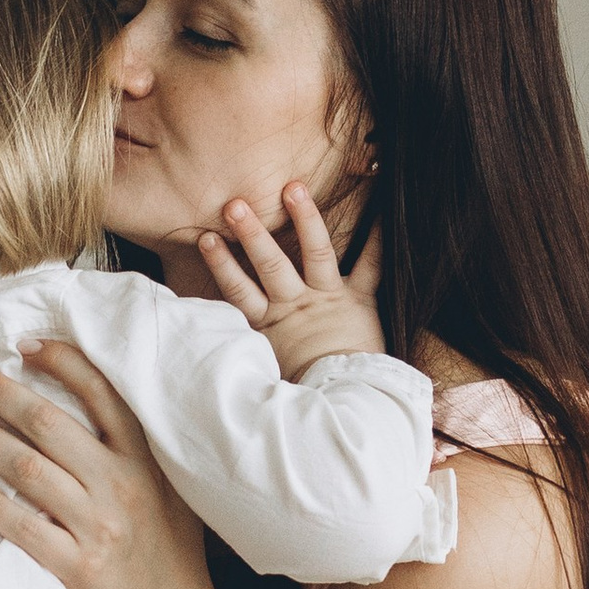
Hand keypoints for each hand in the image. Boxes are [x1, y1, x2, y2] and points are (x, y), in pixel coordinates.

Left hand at [0, 339, 219, 588]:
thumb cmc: (166, 549)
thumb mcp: (167, 486)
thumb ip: (133, 447)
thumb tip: (85, 397)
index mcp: (145, 458)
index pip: (100, 392)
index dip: (59, 361)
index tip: (23, 345)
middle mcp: (122, 485)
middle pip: (50, 424)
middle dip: (1, 392)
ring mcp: (100, 526)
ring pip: (29, 469)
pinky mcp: (79, 566)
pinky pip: (25, 528)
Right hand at [196, 184, 385, 379]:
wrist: (344, 401)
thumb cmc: (305, 386)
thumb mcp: (268, 365)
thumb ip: (249, 344)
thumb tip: (214, 354)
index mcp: (270, 322)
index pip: (238, 290)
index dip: (221, 264)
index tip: (205, 239)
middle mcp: (295, 305)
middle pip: (269, 265)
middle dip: (252, 234)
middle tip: (236, 205)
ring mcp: (327, 299)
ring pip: (314, 254)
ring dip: (304, 220)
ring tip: (293, 188)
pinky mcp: (358, 302)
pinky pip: (370, 266)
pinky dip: (377, 239)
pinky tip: (383, 210)